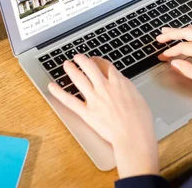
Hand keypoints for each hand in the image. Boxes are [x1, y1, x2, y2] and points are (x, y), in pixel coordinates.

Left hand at [48, 55, 159, 178]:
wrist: (133, 134)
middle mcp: (104, 86)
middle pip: (90, 67)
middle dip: (82, 60)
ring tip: (66, 64)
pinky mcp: (86, 112)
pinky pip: (69, 100)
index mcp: (119, 82)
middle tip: (78, 57)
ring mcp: (94, 98)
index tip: (95, 60)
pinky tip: (52, 86)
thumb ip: (127, 89)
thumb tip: (123, 88)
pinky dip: (59, 92)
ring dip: (71, 69)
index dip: (98, 60)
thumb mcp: (138, 96)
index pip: (105, 65)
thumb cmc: (140, 120)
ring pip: (79, 78)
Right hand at [157, 27, 191, 111]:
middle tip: (159, 37)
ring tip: (169, 33)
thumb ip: (190, 71)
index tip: (162, 57)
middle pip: (188, 32)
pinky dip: (191, 33)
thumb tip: (176, 64)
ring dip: (181, 31)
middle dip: (172, 33)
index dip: (170, 52)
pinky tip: (189, 36)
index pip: (184, 47)